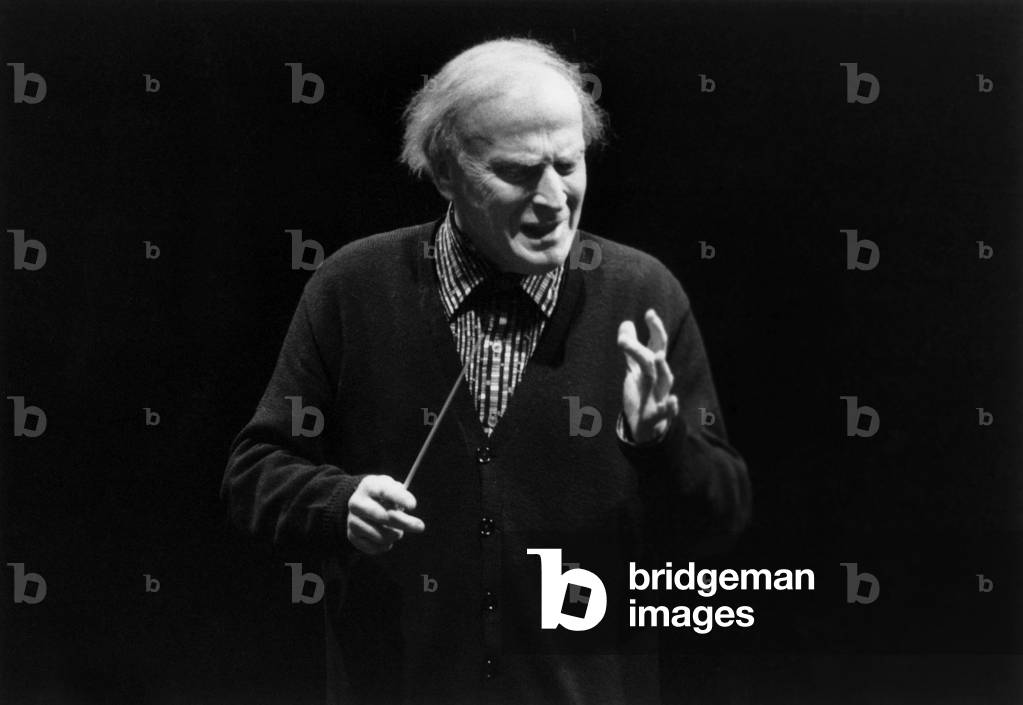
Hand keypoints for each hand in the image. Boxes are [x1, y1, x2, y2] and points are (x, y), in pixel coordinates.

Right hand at [347, 475, 424, 554]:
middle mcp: (356, 503)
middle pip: (382, 516)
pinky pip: (374, 547)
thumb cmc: (382, 495)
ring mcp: (352, 520)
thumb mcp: (391, 487)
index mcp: (368, 486)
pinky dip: (386, 546)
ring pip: (380, 535)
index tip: (413, 506)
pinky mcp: (352, 536)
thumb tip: (408, 506)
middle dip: (404, 523)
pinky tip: (387, 539)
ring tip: (398, 531)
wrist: (361, 504)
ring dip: (395, 535)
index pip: (384, 491)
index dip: (400, 498)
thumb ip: (399, 494)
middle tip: (420, 526)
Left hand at [618, 308, 679, 443]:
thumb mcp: (635, 368)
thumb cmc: (643, 393)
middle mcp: (660, 378)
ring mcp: (659, 395)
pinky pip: (666, 411)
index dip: (655, 328)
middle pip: (658, 356)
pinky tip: (673, 401)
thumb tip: (626, 323)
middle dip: (657, 339)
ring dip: (661, 368)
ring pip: (664, 380)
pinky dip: (671, 407)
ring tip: (656, 356)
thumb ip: (631, 347)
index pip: (657, 343)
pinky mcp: (656, 415)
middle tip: (651, 322)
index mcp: (654, 366)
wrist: (646, 426)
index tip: (649, 312)